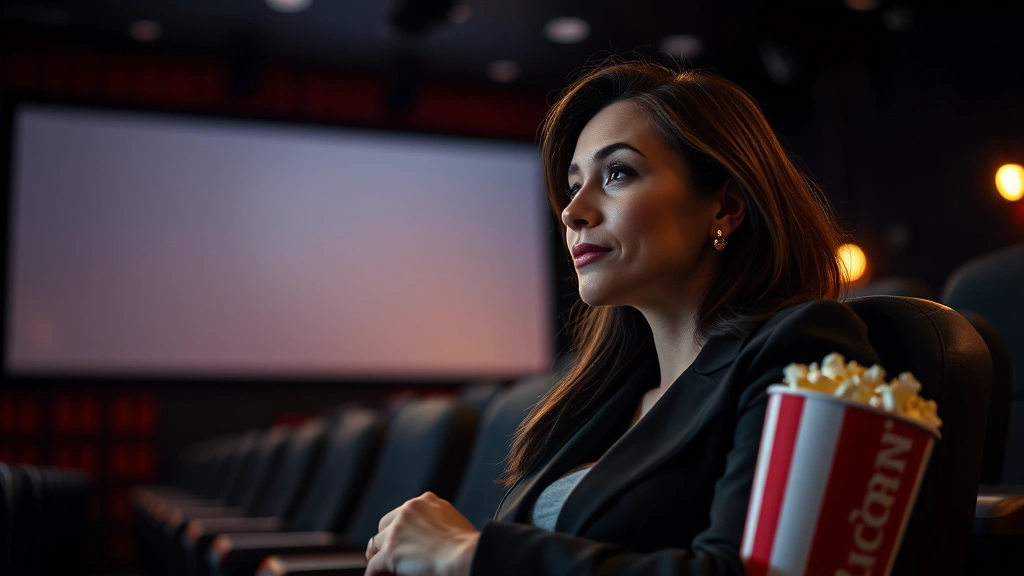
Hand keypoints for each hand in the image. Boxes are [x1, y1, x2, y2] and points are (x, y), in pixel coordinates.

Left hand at [365, 492, 479, 575]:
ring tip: (384, 570)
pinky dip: (374, 574)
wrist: (467, 557)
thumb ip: (436, 524)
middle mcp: (408, 510)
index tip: (404, 543)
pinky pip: (373, 567)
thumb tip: (430, 541)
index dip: (401, 531)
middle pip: (385, 526)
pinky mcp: (391, 552)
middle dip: (386, 541)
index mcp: (426, 501)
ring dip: (380, 557)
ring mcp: (397, 531)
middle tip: (389, 557)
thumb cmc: (470, 548)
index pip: (403, 514)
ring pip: (376, 545)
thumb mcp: (454, 523)